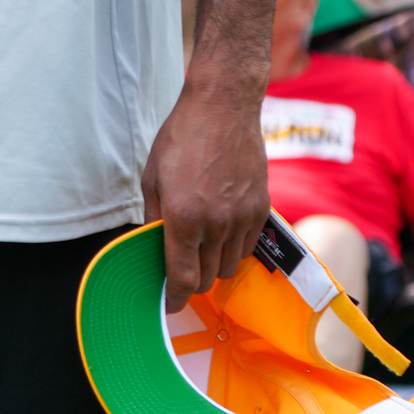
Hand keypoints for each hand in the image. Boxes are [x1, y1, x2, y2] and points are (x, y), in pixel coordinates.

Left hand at [142, 77, 269, 309]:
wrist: (223, 108)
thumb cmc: (181, 137)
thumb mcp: (153, 177)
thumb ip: (153, 218)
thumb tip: (152, 248)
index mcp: (183, 216)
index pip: (183, 278)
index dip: (175, 298)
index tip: (170, 305)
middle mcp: (216, 223)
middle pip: (208, 279)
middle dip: (192, 281)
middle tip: (181, 268)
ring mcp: (242, 217)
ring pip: (230, 267)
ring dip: (213, 265)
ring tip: (201, 245)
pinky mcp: (261, 208)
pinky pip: (247, 247)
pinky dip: (233, 248)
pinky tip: (220, 229)